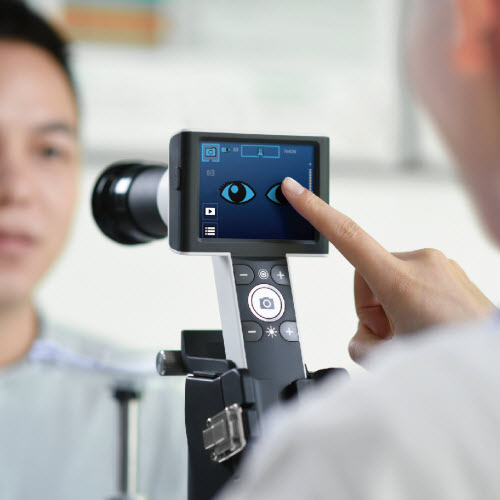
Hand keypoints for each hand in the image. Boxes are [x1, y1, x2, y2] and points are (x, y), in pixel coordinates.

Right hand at [281, 177, 495, 365]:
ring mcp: (439, 265)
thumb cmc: (454, 357)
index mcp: (400, 279)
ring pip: (388, 282)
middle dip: (370, 310)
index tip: (295, 189)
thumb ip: (361, 345)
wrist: (499, 362)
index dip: (315, 210)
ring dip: (392, 310)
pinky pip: (412, 283)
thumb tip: (365, 336)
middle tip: (392, 337)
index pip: (345, 235)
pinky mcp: (451, 272)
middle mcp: (420, 261)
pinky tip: (428, 329)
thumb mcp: (389, 360)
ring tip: (414, 337)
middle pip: (364, 277)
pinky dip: (411, 306)